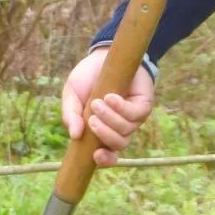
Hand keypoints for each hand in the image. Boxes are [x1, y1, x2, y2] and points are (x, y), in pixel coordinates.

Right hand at [60, 47, 155, 166]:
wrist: (103, 54)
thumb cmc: (87, 77)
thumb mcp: (72, 95)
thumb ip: (70, 115)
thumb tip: (74, 136)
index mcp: (101, 130)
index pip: (107, 154)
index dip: (105, 160)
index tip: (96, 155)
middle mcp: (119, 127)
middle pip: (118, 145)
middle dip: (104, 135)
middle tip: (91, 119)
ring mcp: (133, 117)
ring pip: (126, 130)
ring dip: (110, 118)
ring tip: (97, 102)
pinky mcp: (143, 104)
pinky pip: (135, 114)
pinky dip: (120, 107)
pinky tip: (110, 97)